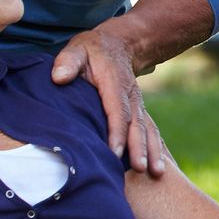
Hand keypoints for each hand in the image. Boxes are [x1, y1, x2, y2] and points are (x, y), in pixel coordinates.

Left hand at [52, 26, 168, 173]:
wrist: (118, 45)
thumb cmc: (91, 51)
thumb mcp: (77, 49)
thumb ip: (68, 61)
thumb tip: (59, 77)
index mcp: (115, 83)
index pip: (118, 110)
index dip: (117, 132)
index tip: (115, 152)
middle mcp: (131, 96)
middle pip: (137, 124)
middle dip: (139, 147)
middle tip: (141, 169)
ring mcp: (138, 104)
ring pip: (148, 129)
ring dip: (153, 151)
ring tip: (156, 173)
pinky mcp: (139, 111)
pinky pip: (150, 130)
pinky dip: (156, 148)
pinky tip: (159, 167)